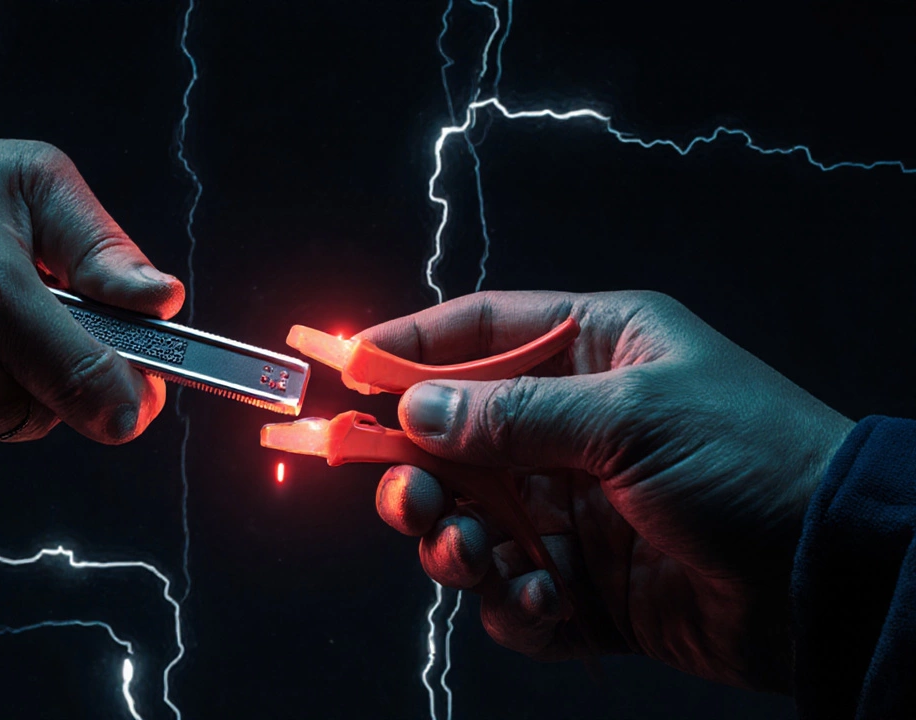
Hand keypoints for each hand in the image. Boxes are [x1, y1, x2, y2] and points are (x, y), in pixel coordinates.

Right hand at [0, 131, 183, 458]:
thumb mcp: (23, 179)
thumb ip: (102, 246)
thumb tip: (160, 302)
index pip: (90, 387)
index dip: (130, 400)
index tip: (141, 393)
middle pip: (50, 414)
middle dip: (58, 374)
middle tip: (25, 314)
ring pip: (3, 427)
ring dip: (8, 389)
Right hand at [363, 291, 853, 690]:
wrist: (833, 581)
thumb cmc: (754, 463)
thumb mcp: (632, 418)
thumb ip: (514, 415)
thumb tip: (417, 409)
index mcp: (595, 353)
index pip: (478, 333)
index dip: (407, 349)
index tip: (343, 369)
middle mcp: (576, 426)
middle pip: (455, 438)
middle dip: (418, 470)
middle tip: (405, 497)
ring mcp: (579, 507)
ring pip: (472, 520)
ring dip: (454, 542)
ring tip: (472, 556)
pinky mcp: (589, 582)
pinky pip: (515, 591)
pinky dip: (514, 603)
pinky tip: (545, 601)